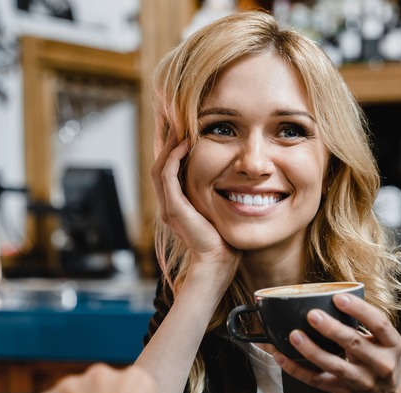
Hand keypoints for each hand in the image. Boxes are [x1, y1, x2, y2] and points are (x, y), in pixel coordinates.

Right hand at [151, 130, 240, 291]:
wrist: (218, 263)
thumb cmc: (225, 242)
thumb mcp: (222, 213)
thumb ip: (222, 198)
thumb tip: (240, 182)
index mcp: (179, 205)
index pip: (171, 170)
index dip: (176, 149)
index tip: (187, 130)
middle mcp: (170, 204)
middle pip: (160, 163)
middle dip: (168, 142)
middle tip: (177, 120)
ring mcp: (170, 206)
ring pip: (160, 166)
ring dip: (169, 144)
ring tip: (179, 126)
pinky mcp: (175, 208)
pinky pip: (168, 175)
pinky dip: (175, 157)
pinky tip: (186, 143)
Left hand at [273, 294, 400, 392]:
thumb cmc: (384, 366)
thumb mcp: (386, 345)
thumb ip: (367, 326)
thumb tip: (336, 299)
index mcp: (392, 345)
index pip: (379, 324)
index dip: (359, 309)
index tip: (339, 298)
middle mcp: (379, 364)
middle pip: (354, 343)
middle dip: (332, 328)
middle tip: (313, 315)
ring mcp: (361, 381)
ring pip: (334, 365)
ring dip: (312, 350)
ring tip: (295, 335)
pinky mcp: (343, 392)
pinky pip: (316, 381)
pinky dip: (297, 369)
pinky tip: (283, 357)